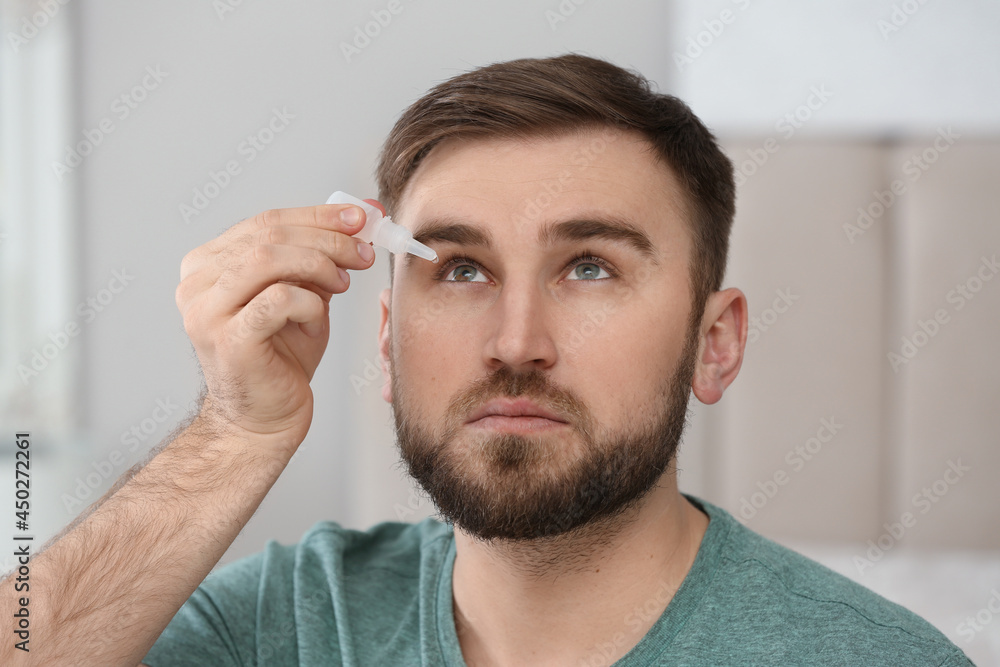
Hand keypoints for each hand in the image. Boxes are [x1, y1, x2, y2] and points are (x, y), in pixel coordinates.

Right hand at [175, 202, 379, 456]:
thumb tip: (361, 214)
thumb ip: (321, 256)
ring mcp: (206, 311)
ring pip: (267, 258)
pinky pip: (277, 299)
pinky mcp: (227, 339)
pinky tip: (318, 316)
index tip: (361, 218)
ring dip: (319, 264)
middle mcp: (197, 284)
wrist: (265, 419)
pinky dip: (309, 301)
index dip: (318, 215)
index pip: (266, 221)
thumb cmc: (282, 357)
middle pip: (268, 235)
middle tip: (364, 252)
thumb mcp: (304, 294)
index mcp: (207, 264)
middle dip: (327, 238)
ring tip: (344, 283)